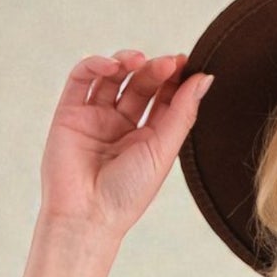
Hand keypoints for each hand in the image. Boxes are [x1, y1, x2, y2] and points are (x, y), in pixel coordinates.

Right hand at [38, 49, 213, 242]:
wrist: (87, 215)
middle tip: (168, 63)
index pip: (163, 99)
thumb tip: (205, 78)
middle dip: (154, 70)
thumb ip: (183, 113)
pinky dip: (96, 64)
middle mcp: (121, 126)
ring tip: (140, 60)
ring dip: (127, 62)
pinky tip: (112, 65)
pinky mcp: (70, 112)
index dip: (174, 79)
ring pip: (112, 77)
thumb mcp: (163, 151)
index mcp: (147, 139)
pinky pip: (82, 78)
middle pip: (140, 84)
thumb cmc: (128, 194)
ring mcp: (95, 117)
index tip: (186, 64)